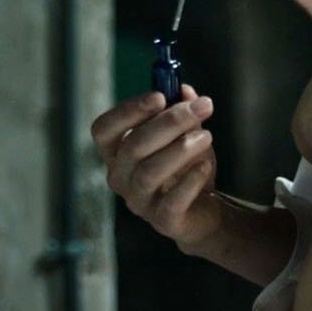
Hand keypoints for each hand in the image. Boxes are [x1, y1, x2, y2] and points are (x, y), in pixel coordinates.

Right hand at [89, 83, 219, 248]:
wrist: (203, 210)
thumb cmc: (185, 166)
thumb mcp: (185, 133)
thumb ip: (181, 110)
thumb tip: (184, 90)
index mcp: (116, 152)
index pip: (104, 129)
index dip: (128, 111)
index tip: (159, 96)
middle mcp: (120, 177)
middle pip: (134, 146)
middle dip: (170, 122)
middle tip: (202, 107)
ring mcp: (138, 201)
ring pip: (151, 172)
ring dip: (181, 149)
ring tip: (207, 136)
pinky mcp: (162, 221)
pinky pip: (173, 200)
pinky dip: (191, 180)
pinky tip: (205, 166)